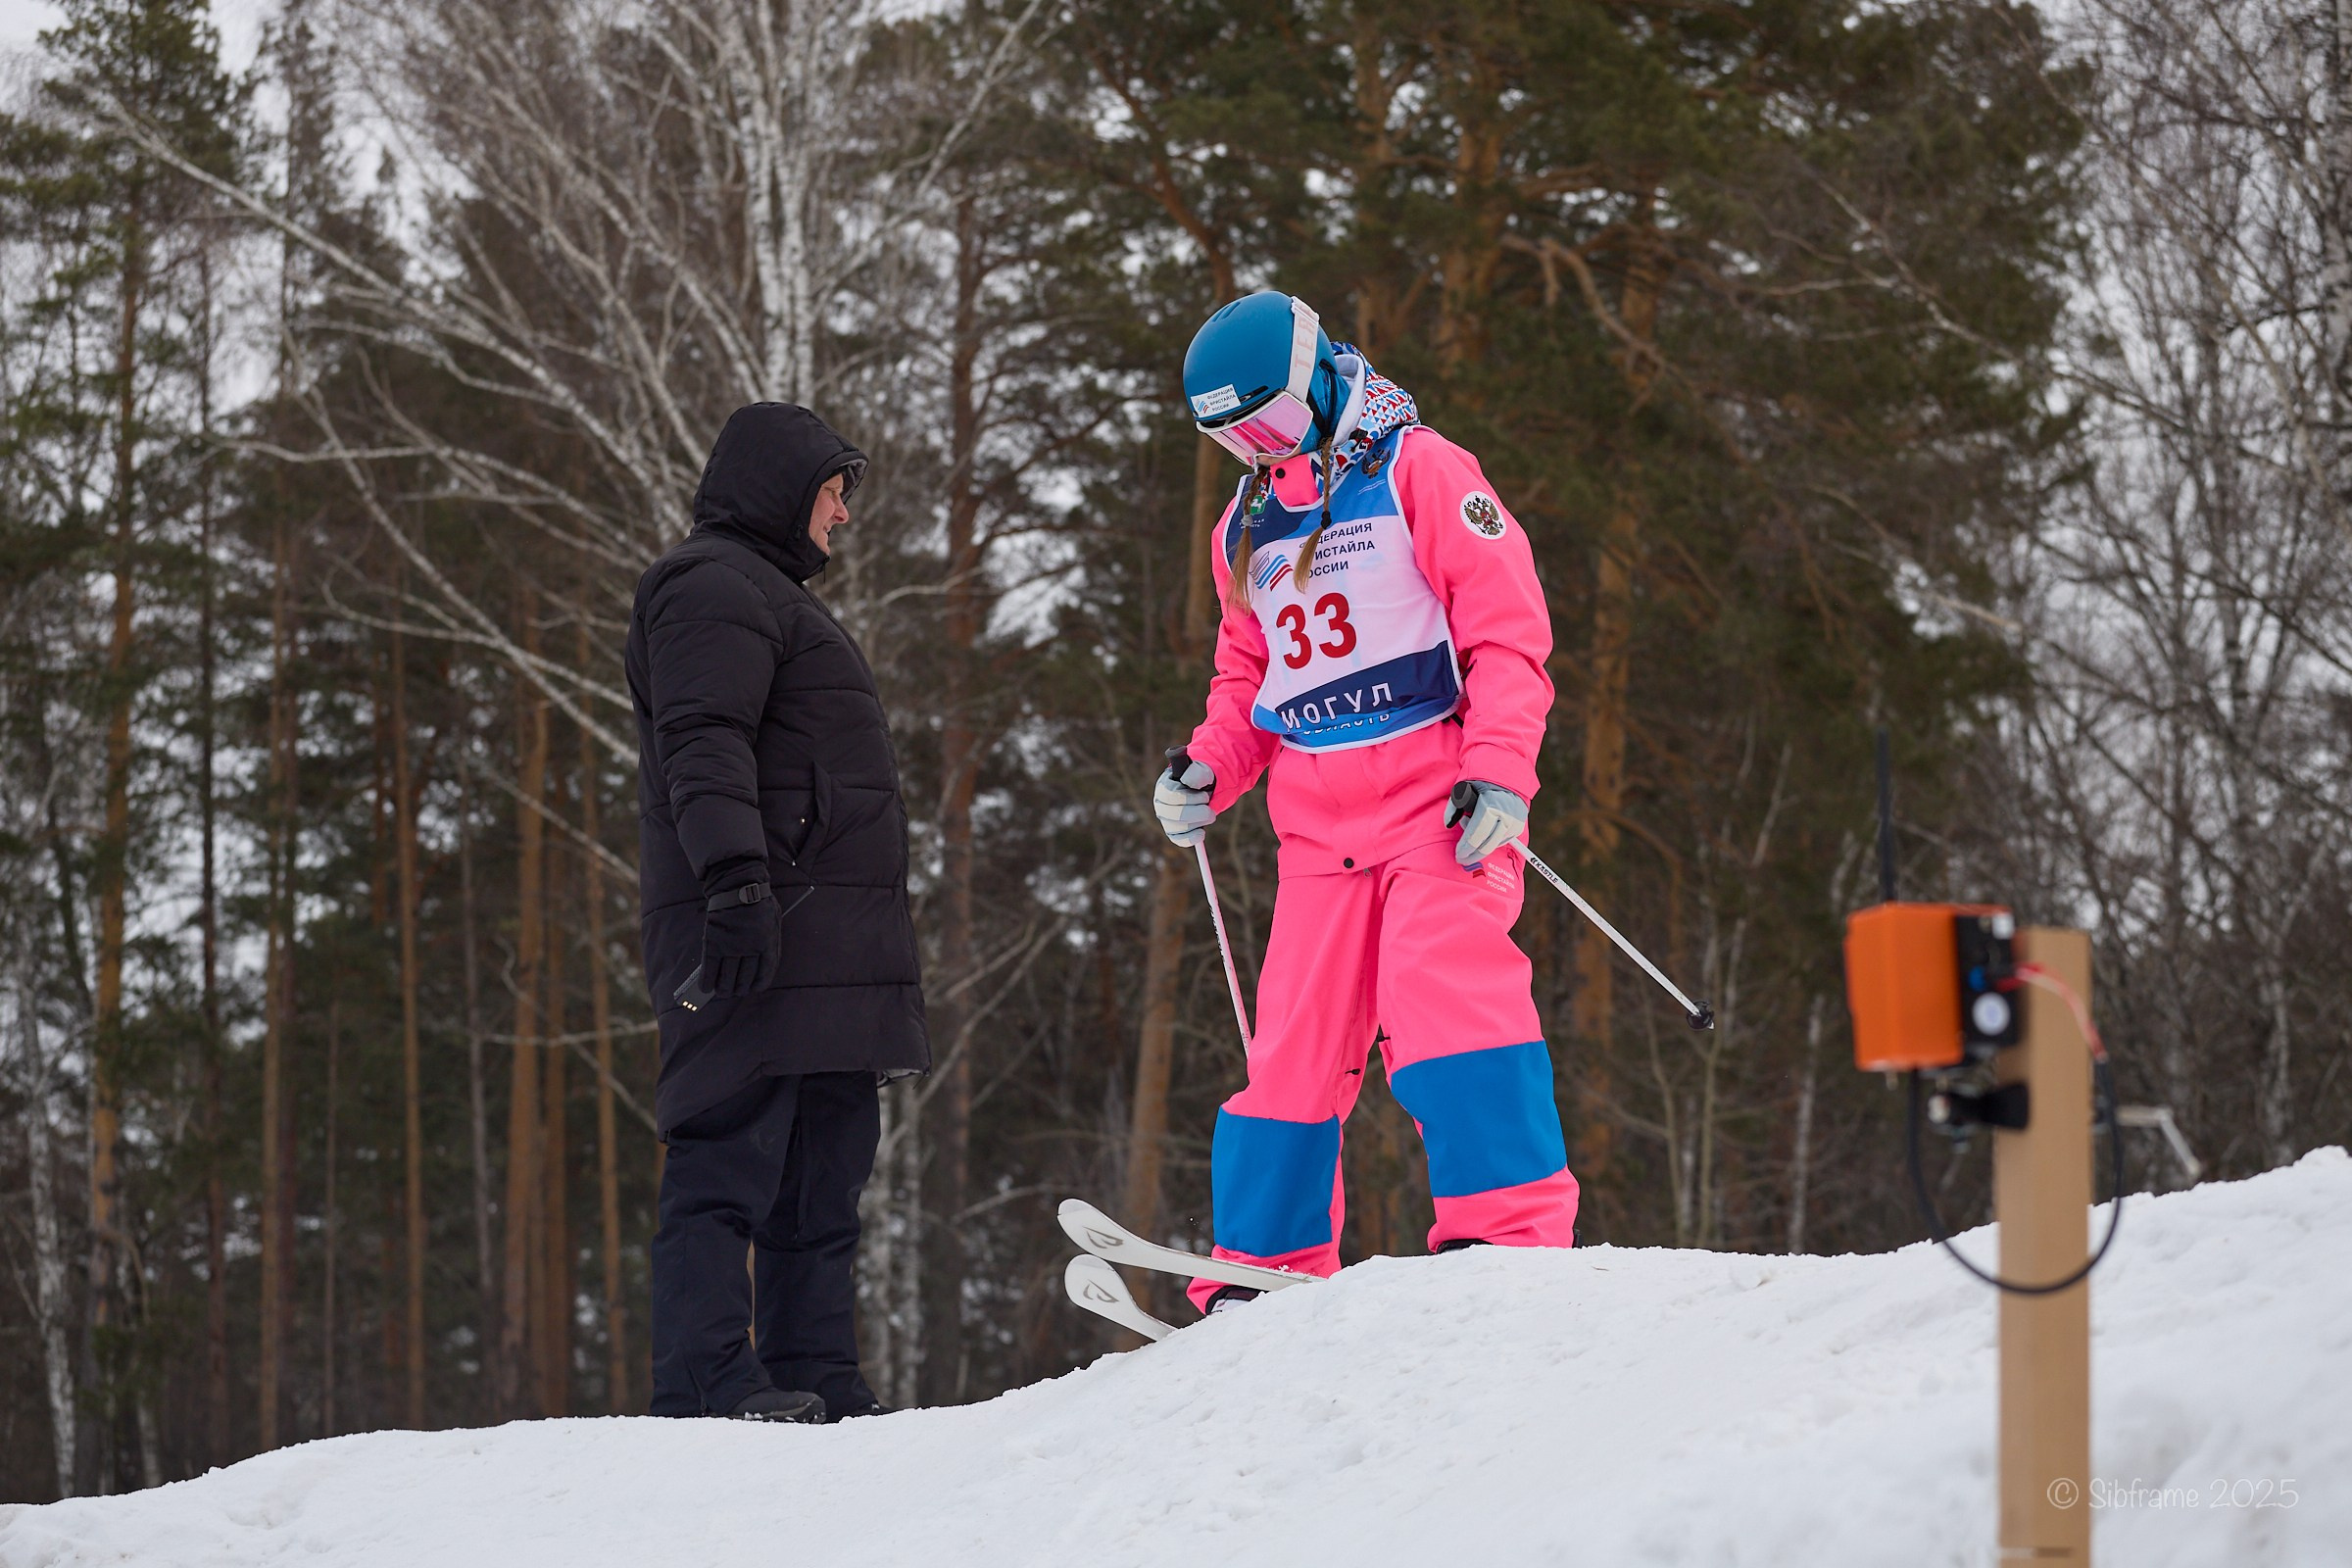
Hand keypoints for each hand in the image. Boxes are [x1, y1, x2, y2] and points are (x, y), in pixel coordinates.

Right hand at [700, 881, 783, 996]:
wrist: (739, 886)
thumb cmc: (759, 904)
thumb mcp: (774, 922)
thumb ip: (770, 943)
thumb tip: (762, 965)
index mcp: (768, 944)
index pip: (764, 974)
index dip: (758, 985)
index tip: (753, 989)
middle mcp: (750, 948)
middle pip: (743, 979)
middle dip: (738, 989)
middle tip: (734, 991)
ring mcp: (730, 946)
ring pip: (726, 977)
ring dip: (723, 989)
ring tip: (721, 992)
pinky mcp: (713, 942)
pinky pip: (708, 968)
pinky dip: (706, 981)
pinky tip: (705, 988)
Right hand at [1153, 749, 1216, 846]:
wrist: (1203, 790)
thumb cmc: (1200, 780)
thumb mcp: (1201, 772)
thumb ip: (1196, 773)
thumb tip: (1187, 781)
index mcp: (1163, 787)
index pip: (1171, 796)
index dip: (1191, 798)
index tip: (1204, 796)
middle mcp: (1160, 804)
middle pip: (1175, 815)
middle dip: (1198, 813)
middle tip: (1211, 811)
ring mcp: (1165, 819)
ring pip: (1179, 827)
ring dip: (1199, 822)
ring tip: (1208, 814)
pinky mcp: (1172, 832)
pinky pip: (1179, 839)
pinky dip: (1191, 838)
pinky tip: (1201, 833)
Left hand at [1446, 780, 1527, 866]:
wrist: (1507, 773)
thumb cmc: (1481, 781)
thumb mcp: (1463, 789)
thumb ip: (1453, 808)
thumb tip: (1448, 825)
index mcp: (1491, 805)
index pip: (1476, 835)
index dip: (1466, 848)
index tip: (1458, 855)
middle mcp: (1506, 815)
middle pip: (1487, 845)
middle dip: (1473, 854)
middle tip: (1462, 859)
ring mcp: (1515, 821)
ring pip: (1496, 844)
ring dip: (1482, 846)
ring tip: (1472, 835)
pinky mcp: (1520, 825)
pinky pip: (1504, 840)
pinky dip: (1492, 841)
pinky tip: (1484, 832)